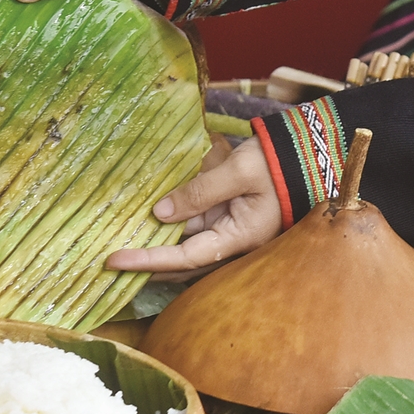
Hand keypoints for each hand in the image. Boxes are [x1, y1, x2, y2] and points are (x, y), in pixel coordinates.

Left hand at [108, 137, 281, 273]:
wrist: (309, 152)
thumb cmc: (279, 162)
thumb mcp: (240, 171)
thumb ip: (200, 191)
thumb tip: (160, 212)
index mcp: (239, 238)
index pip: (184, 258)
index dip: (147, 261)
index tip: (114, 261)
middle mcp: (231, 241)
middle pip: (179, 259)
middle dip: (144, 260)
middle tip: (105, 256)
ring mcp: (227, 229)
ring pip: (182, 242)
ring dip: (153, 241)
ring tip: (117, 236)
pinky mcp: (225, 215)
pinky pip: (191, 225)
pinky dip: (168, 224)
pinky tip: (145, 217)